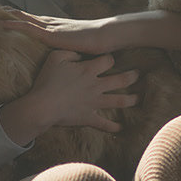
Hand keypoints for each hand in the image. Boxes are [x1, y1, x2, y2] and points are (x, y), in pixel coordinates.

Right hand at [0, 50, 138, 144]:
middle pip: (121, 79)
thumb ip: (70, 52)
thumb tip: (80, 55)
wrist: (42, 106)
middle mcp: (96, 86)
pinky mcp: (88, 117)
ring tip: (138, 98)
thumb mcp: (55, 58)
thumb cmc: (47, 81)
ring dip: (131, 100)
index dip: (110, 58)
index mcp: (88, 70)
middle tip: (138, 75)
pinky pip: (104, 124)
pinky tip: (121, 128)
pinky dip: (113, 127)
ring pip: (119, 101)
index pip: (108, 60)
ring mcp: (94, 103)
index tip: (111, 59)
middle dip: (132, 76)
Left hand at [5, 8, 180, 54]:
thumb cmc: (101, 45)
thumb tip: (76, 64)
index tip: (15, 17)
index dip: (27, 20)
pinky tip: (3, 23)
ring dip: (10, 16)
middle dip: (15, 15)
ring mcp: (52, 28)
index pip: (40, 23)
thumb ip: (77, 52)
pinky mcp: (52, 34)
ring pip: (26, 20)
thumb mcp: (85, 49)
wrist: (108, 37)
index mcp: (61, 28)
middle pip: (30, 18)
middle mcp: (54, 25)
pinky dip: (15, 25)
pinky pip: (29, 28)